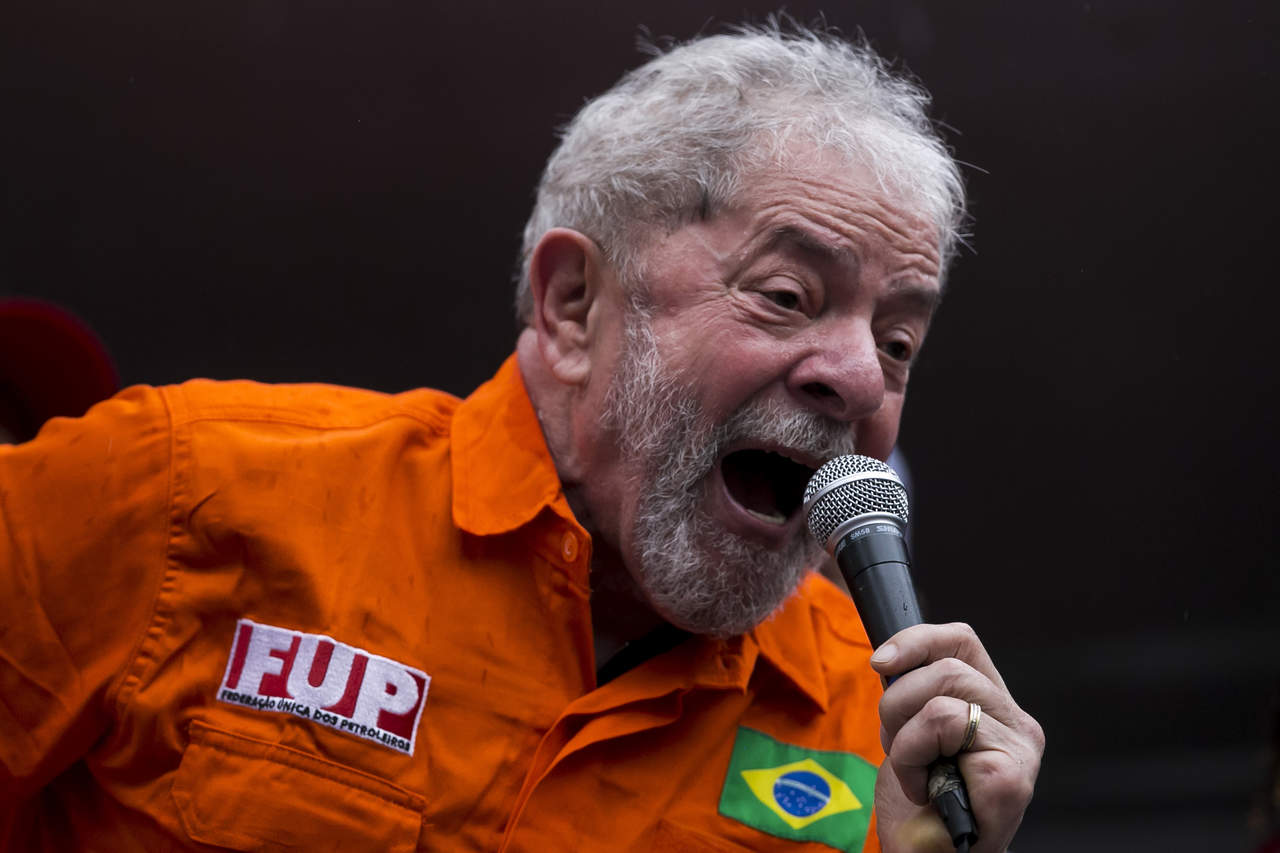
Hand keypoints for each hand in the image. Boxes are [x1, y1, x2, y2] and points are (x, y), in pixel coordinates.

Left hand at [869, 623, 1043, 852]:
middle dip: (897, 704)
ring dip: (904, 741)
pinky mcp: (1011, 774)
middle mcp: (1016, 721)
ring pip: (940, 700)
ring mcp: (1019, 748)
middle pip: (946, 666)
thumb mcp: (910, 731)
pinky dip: (913, 761)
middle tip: (898, 747)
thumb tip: (888, 659)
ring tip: (915, 774)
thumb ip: (914, 692)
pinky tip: (925, 791)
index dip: (917, 639)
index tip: (881, 662)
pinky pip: (942, 729)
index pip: (962, 640)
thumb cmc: (923, 805)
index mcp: (994, 704)